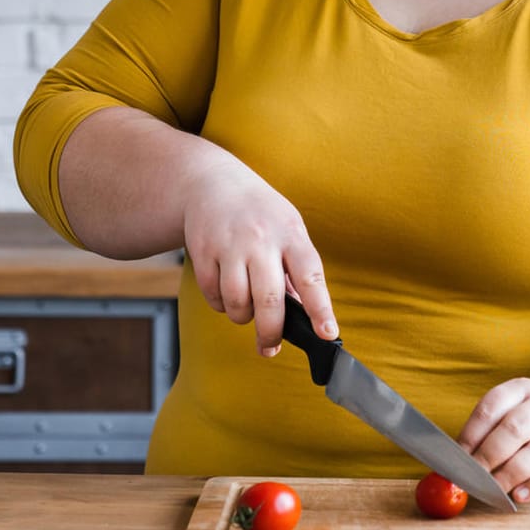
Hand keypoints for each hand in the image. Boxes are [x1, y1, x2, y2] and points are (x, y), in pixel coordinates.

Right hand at [178, 151, 335, 356]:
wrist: (213, 182)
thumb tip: (304, 313)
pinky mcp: (202, 251)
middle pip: (269, 300)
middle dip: (271, 332)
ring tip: (246, 307)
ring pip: (237, 303)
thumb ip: (296, 269)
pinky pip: (213, 296)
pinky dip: (220, 304)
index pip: (311, 276)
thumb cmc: (260, 213)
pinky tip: (226, 290)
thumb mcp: (288, 229)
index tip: (327, 333)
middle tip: (270, 346)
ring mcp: (230, 244)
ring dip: (242, 317)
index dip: (320, 308)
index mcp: (291, 234)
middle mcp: (261, 239)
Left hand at [458, 378, 529, 503]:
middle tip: (474, 476)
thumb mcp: (508, 417)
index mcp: (521, 389)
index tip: (457, 458)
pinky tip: (518, 495)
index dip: (472, 433)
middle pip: (515, 427)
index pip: (492, 406)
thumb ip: (484, 436)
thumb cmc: (529, 427)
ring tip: (494, 489)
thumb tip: (455, 462)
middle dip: (490, 455)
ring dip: (511, 474)